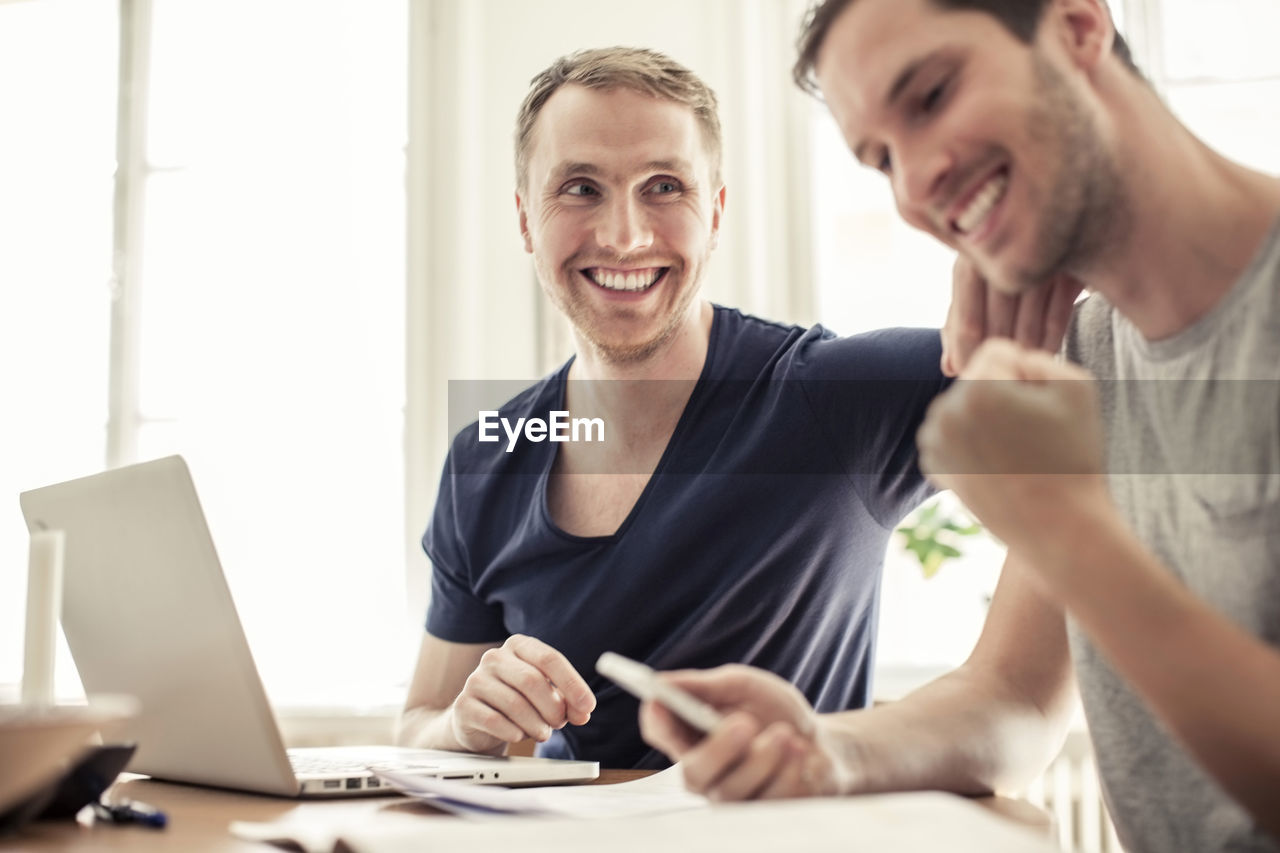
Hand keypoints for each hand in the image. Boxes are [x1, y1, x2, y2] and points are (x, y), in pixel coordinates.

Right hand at [448, 634, 594, 753]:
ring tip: (542, 732)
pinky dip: (514, 732)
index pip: (550, 659)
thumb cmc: (518, 702)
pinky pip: (495, 721)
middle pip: (532, 680)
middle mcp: (495, 657)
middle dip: (553, 707)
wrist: (477, 720)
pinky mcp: (464, 705)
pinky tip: (519, 734)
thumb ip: (568, 702)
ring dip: (536, 724)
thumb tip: (583, 712)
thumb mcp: (547, 697)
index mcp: (519, 646)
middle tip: (560, 723)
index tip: (587, 706)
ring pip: (515, 703)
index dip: (572, 684)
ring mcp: (476, 680)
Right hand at [638, 665, 849, 800]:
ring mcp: (731, 798)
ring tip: (786, 734)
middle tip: (745, 723)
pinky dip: (790, 771)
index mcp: (690, 734)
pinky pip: (770, 801)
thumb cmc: (772, 710)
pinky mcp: (761, 815)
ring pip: (734, 791)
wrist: (820, 742)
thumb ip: (703, 686)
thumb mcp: (740, 686)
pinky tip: (799, 753)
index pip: (659, 732)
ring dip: (765, 757)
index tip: (661, 702)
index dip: (657, 720)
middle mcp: (704, 771)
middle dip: (720, 748)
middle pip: (693, 773)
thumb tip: (662, 682)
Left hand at [917, 339, 1110, 558]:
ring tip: (1015, 450)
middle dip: (1002, 395)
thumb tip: (1008, 360)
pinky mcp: (934, 465)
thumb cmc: (1072, 456)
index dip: (1027, 374)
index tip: (1042, 408)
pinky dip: (973, 441)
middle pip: (977, 379)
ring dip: (986, 417)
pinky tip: (997, 463)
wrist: (1057, 526)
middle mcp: (946, 411)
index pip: (998, 352)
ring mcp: (935, 440)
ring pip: (964, 405)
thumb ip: (1038, 356)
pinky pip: (954, 432)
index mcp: (978, 388)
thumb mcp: (1076, 387)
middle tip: (1031, 434)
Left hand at [941, 256, 1082, 375]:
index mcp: (971, 260)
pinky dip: (1050, 341)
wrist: (1057, 218)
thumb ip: (960, 322)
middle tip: (995, 378)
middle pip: (997, 326)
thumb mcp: (976, 282)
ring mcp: (1041, 259)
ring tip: (1018, 369)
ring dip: (1023, 353)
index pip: (966, 320)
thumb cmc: (1004, 260)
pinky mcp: (1072, 266)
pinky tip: (1044, 355)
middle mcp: (1004, 257)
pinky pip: (1058, 315)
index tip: (966, 374)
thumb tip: (948, 368)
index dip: (966, 353)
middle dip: (995, 358)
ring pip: (1029, 324)